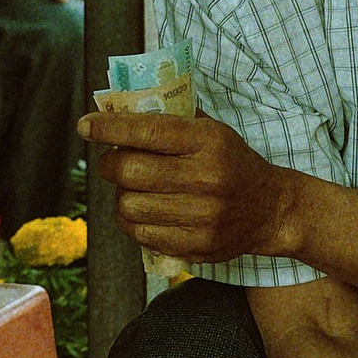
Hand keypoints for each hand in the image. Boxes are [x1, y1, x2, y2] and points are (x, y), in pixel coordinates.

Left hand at [82, 106, 299, 262]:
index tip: (86, 126)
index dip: (109, 128)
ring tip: (132, 189)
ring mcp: (203, 216)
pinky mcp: (197, 245)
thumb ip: (170, 123)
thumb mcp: (212, 131)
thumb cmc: (232, 163)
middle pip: (130, 171)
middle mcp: (207, 179)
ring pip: (130, 206)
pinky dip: (133, 222)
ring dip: (121, 196)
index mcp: (209, 142)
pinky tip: (143, 213)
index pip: (147, 131)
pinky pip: (142, 235)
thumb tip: (117, 112)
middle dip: (110, 165)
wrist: (271, 209)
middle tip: (112, 163)